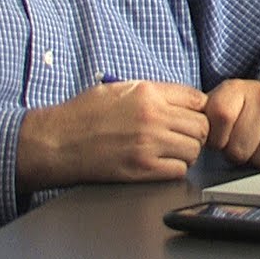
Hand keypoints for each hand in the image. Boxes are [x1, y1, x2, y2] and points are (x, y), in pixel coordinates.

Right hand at [15, 80, 209, 194]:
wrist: (58, 141)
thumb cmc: (84, 113)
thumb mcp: (120, 88)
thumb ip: (153, 92)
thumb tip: (180, 100)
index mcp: (148, 93)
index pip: (197, 99)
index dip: (198, 109)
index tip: (192, 115)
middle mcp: (153, 117)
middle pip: (201, 126)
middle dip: (196, 132)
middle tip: (183, 136)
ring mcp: (149, 144)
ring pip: (193, 150)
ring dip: (187, 152)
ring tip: (172, 151)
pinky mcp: (142, 169)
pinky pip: (178, 170)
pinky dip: (175, 168)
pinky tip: (162, 164)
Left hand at [203, 78, 259, 168]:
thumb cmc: (251, 110)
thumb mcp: (223, 104)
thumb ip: (205, 122)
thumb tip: (191, 148)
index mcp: (236, 89)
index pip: (221, 118)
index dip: (218, 139)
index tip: (222, 139)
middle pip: (240, 147)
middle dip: (239, 153)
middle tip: (245, 142)